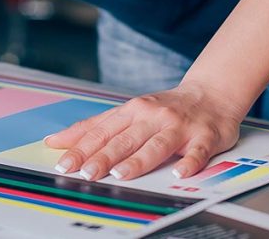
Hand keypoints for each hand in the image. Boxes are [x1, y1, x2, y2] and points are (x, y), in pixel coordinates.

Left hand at [44, 81, 242, 180]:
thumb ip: (94, 127)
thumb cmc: (164, 108)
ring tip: (121, 174)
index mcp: (132, 111)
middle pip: (125, 139)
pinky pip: (197, 151)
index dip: (82, 148)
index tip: (65, 163)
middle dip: (104, 156)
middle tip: (87, 173)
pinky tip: (180, 172)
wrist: (211, 93)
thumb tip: (56, 141)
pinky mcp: (204, 136)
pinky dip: (190, 162)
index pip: (102, 132)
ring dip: (139, 159)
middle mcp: (153, 116)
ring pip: (156, 144)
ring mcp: (179, 126)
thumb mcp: (128, 112)